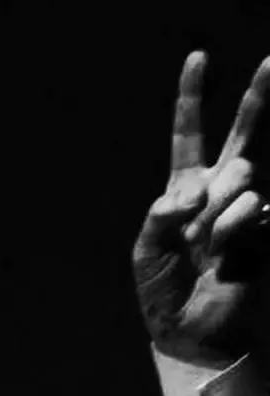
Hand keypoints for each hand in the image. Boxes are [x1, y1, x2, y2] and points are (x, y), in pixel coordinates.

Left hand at [133, 52, 269, 367]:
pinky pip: (252, 211)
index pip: (188, 134)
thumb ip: (161, 214)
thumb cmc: (162, 288)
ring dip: (218, 213)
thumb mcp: (146, 249)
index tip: (198, 57)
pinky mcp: (266, 229)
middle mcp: (219, 190)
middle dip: (258, 96)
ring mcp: (246, 207)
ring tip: (207, 245)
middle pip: (243, 134)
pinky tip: (226, 252)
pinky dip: (232, 231)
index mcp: (184, 187)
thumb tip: (192, 192)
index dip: (193, 97)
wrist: (189, 327)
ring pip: (242, 177)